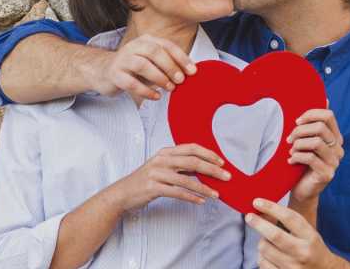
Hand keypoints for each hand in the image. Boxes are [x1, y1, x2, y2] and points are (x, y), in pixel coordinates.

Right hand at [82, 34, 196, 100]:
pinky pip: (131, 82)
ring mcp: (122, 59)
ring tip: (169, 88)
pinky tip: (155, 97)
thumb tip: (190, 73)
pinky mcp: (114, 74)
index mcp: (146, 40)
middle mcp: (134, 46)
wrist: (104, 72)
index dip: (181, 58)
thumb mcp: (152, 62)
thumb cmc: (134, 68)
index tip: (192, 71)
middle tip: (180, 80)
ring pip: (142, 65)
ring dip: (159, 78)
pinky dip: (145, 91)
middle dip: (170, 67)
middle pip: (155, 52)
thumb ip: (168, 64)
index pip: (166, 45)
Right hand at [108, 143, 230, 211]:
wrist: (122, 193)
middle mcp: (161, 160)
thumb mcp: (162, 167)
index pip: (191, 148)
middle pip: (192, 161)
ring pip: (186, 180)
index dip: (208, 154)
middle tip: (226, 177)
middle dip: (212, 169)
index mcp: (165, 152)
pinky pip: (177, 192)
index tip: (222, 162)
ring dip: (204, 188)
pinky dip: (191, 197)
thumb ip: (180, 165)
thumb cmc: (145, 180)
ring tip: (216, 195)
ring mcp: (156, 174)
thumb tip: (204, 167)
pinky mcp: (153, 188)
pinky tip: (201, 201)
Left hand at [246, 198, 343, 268]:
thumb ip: (288, 222)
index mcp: (310, 237)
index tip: (257, 202)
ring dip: (262, 242)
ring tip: (268, 241)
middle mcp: (302, 253)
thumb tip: (262, 210)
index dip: (271, 208)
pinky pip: (262, 263)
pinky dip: (262, 256)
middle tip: (249, 217)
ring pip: (265, 249)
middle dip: (258, 223)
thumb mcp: (307, 233)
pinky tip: (269, 255)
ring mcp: (293, 268)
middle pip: (274, 235)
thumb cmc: (311, 249)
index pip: (289, 218)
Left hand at [287, 109, 343, 202]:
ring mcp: (335, 162)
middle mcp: (339, 148)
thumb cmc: (303, 163)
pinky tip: (290, 161)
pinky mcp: (327, 174)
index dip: (310, 114)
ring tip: (290, 150)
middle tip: (288, 139)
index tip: (296, 122)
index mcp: (336, 137)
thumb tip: (325, 98)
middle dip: (299, 131)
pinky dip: (296, 157)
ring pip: (315, 142)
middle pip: (320, 128)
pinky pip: (310, 158)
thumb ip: (314, 122)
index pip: (328, 115)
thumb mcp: (307, 140)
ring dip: (298, 145)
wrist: (302, 189)